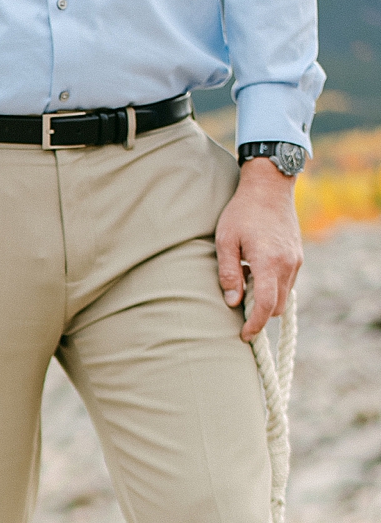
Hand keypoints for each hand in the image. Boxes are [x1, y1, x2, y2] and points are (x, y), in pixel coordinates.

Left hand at [215, 156, 302, 341]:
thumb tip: (232, 302)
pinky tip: (256, 272)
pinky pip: (287, 283)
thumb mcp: (225, 241)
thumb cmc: (242, 212)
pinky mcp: (297, 256)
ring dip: (267, 299)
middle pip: (277, 307)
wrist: (269, 187)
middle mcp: (288, 264)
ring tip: (246, 282)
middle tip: (239, 305)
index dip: (255, 325)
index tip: (244, 336)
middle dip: (260, 314)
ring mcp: (296, 260)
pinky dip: (273, 287)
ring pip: (284, 296)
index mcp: (269, 262)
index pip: (266, 305)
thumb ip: (228, 274)